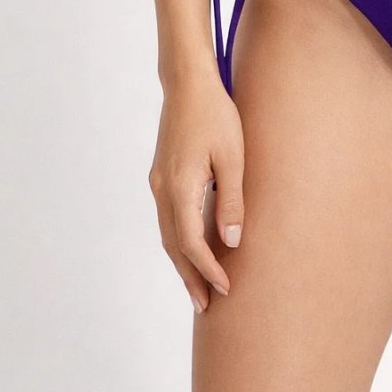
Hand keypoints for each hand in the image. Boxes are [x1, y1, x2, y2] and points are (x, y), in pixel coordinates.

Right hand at [148, 69, 244, 311]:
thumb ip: (231, 200)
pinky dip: (178, 240)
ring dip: (182, 262)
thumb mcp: (232, 157)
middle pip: (173, 246)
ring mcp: (158, 182)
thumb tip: (230, 242)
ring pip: (167, 234)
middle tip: (206, 307)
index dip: (207, 270)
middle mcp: (162, 189)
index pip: (191, 243)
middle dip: (190, 277)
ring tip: (199, 286)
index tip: (226, 289)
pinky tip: (191, 248)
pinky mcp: (162, 174)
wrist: (188, 83)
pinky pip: (168, 218)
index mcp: (179, 187)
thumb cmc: (216, 115)